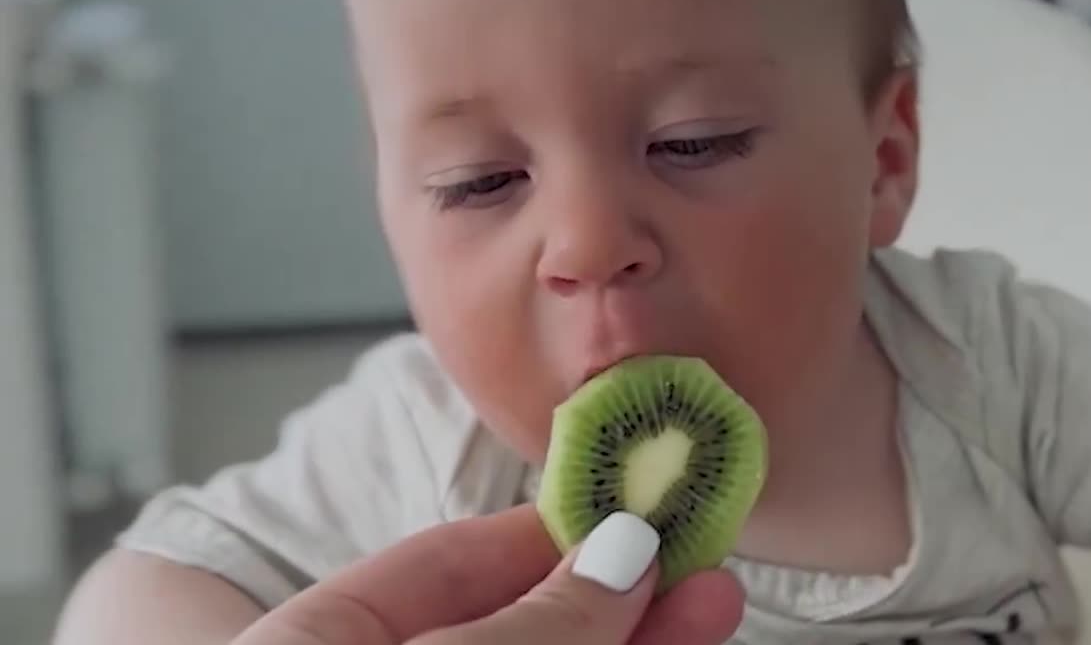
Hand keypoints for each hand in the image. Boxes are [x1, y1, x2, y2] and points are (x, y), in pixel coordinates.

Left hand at [230, 505, 745, 644]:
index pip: (451, 562)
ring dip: (638, 640)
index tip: (635, 515)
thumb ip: (530, 623)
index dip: (551, 533)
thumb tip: (619, 557)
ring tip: (714, 606)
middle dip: (616, 591)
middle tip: (700, 564)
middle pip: (520, 622)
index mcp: (321, 639)